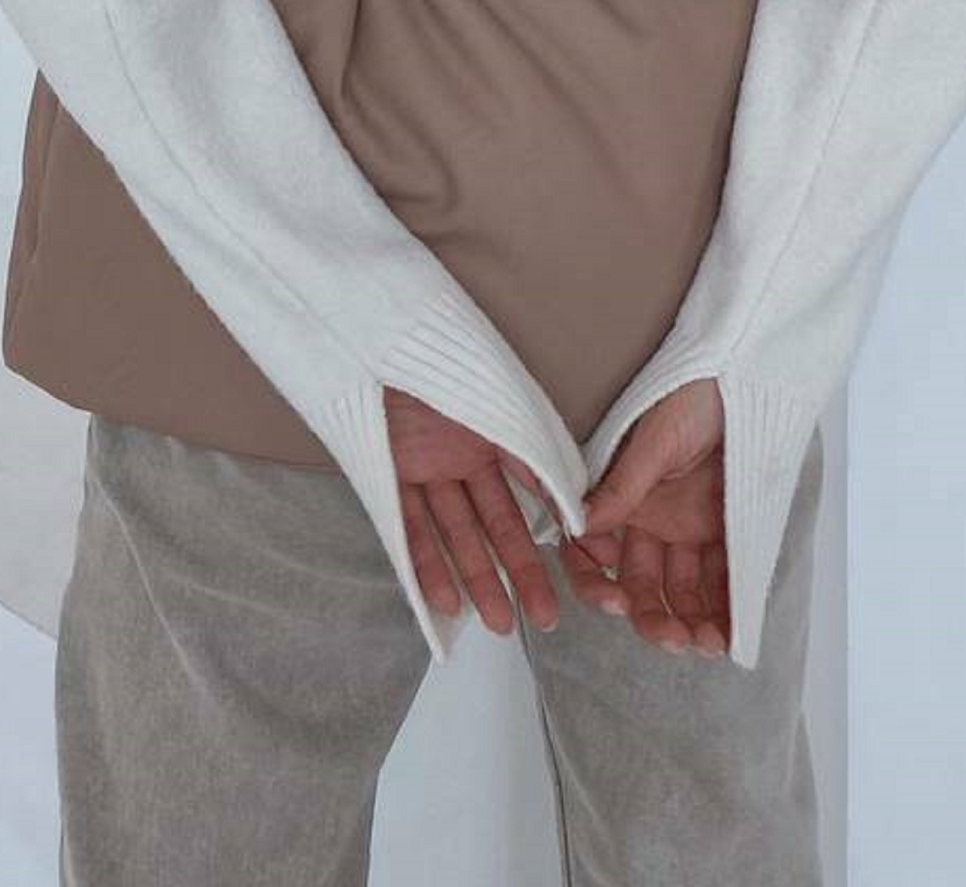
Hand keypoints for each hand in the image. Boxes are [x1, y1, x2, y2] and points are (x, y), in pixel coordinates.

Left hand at [382, 384, 563, 634]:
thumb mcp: (507, 413)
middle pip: (496, 527)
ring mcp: (427, 471)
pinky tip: (447, 601)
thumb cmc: (451, 366)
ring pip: (457, 536)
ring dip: (478, 580)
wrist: (389, 342)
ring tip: (500, 623)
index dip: (548, 540)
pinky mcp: (390, 478)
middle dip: (521, 574)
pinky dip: (428, 566)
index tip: (575, 575)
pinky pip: (410, 530)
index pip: (526, 502)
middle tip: (546, 618)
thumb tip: (576, 512)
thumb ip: (538, 464)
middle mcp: (462, 460)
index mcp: (493, 441)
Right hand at [562, 379, 730, 658]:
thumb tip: (579, 525)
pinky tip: (729, 636)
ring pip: (680, 591)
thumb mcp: (652, 439)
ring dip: (688, 622)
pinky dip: (724, 611)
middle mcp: (648, 520)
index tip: (615, 604)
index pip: (592, 552)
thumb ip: (620, 486)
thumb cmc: (690, 394)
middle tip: (672, 638)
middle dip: (651, 617)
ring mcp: (686, 529)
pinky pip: (723, 582)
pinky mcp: (724, 533)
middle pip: (640, 583)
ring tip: (705, 645)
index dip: (596, 583)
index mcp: (620, 498)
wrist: (747, 378)